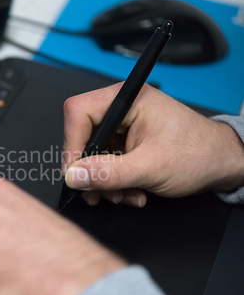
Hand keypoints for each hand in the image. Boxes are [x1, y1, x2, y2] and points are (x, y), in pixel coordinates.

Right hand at [62, 83, 243, 206]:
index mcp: (128, 99)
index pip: (79, 113)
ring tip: (124, 195)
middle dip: (91, 170)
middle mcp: (122, 108)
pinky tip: (131, 191)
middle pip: (83, 136)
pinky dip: (114, 181)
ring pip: (93, 154)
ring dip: (104, 181)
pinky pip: (106, 162)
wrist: (221, 164)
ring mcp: (123, 126)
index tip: (75, 172)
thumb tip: (74, 175)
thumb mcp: (150, 168)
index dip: (72, 144)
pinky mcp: (126, 141)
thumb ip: (108, 173)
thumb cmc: (199, 154)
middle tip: (96, 192)